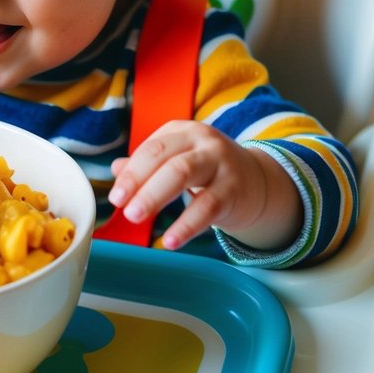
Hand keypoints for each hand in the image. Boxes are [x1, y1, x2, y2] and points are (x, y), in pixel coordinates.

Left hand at [108, 120, 302, 251]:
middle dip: (138, 180)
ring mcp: (220, 163)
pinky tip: (170, 241)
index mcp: (182, 132)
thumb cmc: (208, 170)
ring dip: (155, 196)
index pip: (151, 148)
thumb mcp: (179, 160)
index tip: (116, 196)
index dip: (131, 173)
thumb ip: (148, 164)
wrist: (257, 181)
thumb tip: (116, 170)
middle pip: (164, 157)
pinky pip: (206, 207)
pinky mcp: (233, 189)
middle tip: (121, 205)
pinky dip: (186, 225)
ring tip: (135, 216)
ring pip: (183, 173)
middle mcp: (201, 141)